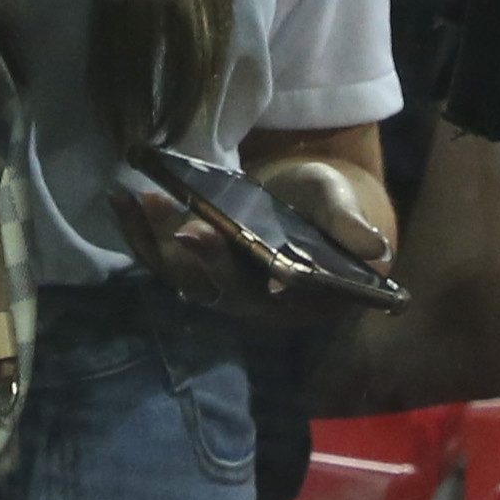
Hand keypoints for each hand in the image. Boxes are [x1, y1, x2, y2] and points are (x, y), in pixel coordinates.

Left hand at [109, 162, 391, 329]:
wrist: (292, 203)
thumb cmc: (321, 207)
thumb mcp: (339, 206)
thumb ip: (350, 227)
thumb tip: (377, 251)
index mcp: (293, 296)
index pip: (277, 300)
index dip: (270, 290)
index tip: (269, 278)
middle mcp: (249, 301)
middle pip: (222, 287)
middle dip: (204, 258)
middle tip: (189, 226)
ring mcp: (214, 283)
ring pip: (180, 272)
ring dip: (154, 240)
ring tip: (136, 199)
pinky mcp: (188, 264)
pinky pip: (158, 254)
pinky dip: (138, 230)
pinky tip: (121, 197)